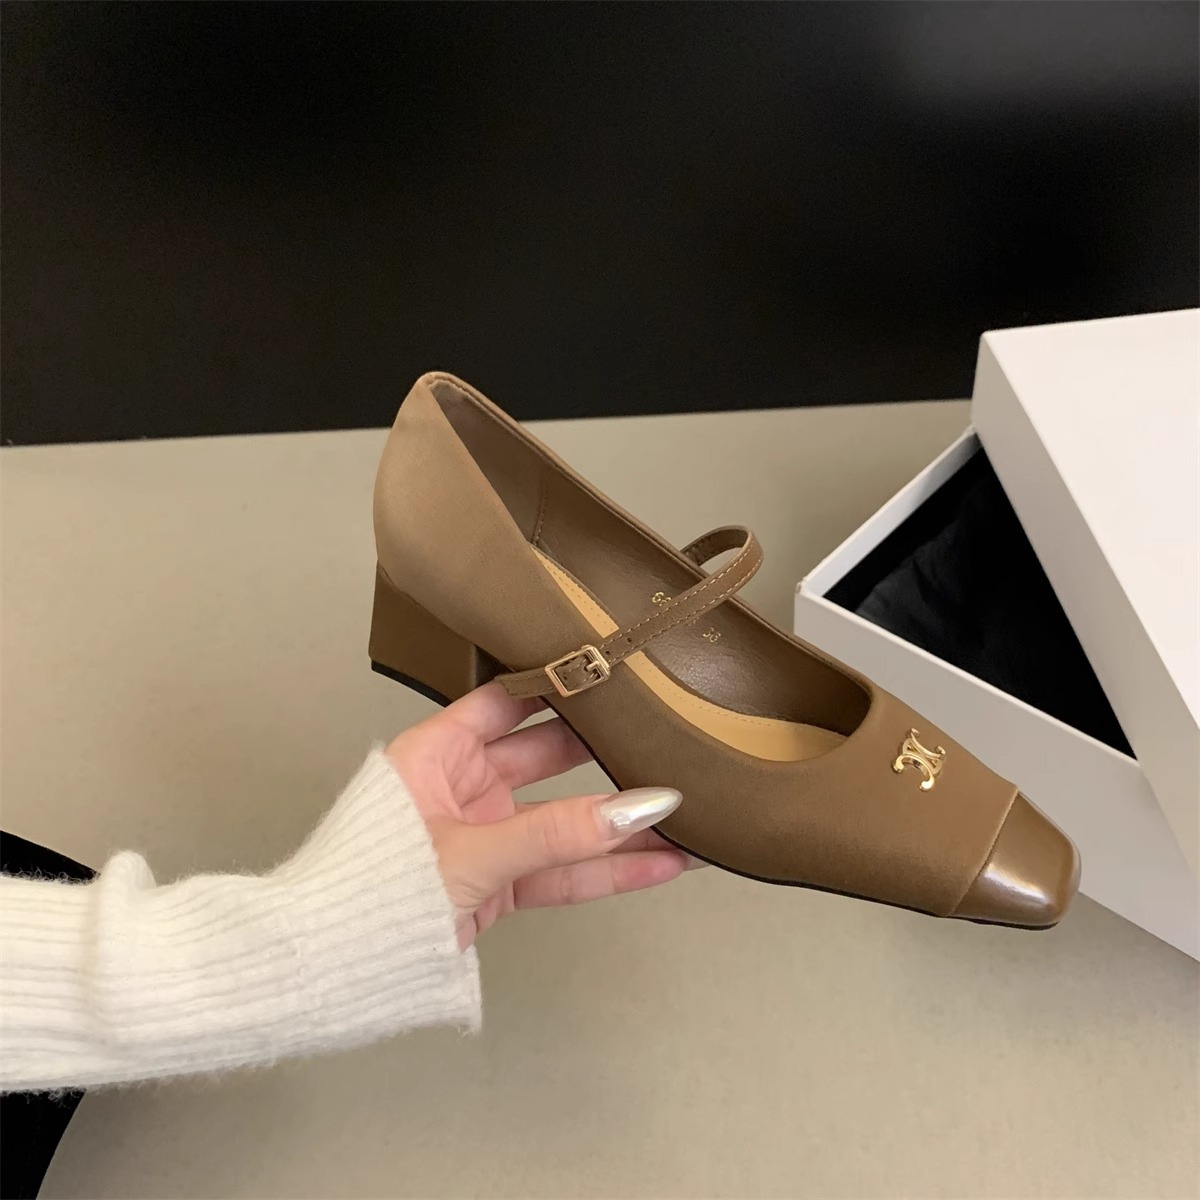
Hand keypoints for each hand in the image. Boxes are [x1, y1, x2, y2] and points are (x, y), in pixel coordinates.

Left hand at [385, 682, 689, 948]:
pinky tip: (661, 864)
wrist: (328, 972)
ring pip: (562, 822)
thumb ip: (557, 832)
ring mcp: (483, 838)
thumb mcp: (472, 852)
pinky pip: (560, 872)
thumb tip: (638, 808)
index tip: (610, 671)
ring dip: (618, 824)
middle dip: (603, 752)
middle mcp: (461, 786)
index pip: (504, 701)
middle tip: (662, 733)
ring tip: (683, 811)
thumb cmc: (373, 891)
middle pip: (545, 757)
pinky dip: (607, 872)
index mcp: (435, 752)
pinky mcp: (498, 888)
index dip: (555, 686)